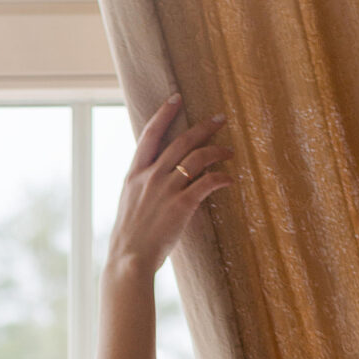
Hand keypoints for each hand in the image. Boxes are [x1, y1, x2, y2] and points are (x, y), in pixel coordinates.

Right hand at [106, 95, 233, 277]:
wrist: (129, 260)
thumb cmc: (129, 239)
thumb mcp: (130, 205)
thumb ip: (144, 189)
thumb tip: (159, 182)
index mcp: (135, 175)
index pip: (150, 134)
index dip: (164, 113)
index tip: (177, 98)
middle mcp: (150, 177)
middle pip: (181, 141)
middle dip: (204, 127)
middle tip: (220, 119)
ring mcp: (166, 190)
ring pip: (198, 158)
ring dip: (218, 151)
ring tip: (230, 152)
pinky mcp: (181, 205)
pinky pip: (208, 183)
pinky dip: (221, 179)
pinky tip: (230, 180)